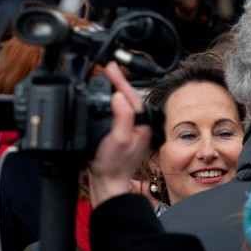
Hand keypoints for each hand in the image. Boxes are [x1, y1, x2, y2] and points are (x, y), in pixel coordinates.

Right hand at [88, 62, 152, 207]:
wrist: (108, 183)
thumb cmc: (113, 165)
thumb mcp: (118, 139)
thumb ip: (122, 117)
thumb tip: (119, 96)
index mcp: (142, 125)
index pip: (131, 96)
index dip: (119, 80)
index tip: (110, 67)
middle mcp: (140, 126)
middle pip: (130, 98)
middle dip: (119, 82)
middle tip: (108, 69)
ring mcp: (133, 130)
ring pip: (126, 104)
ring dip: (117, 91)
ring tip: (108, 79)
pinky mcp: (125, 134)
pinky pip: (120, 112)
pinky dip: (113, 104)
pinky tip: (108, 100)